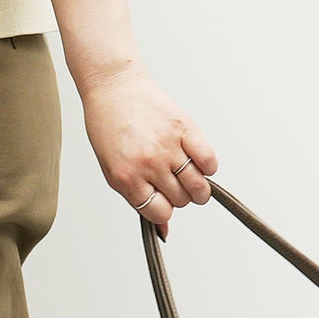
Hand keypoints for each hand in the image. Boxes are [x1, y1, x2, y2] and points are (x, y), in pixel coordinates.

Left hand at [78, 59, 217, 240]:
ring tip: (192, 180)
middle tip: (174, 184)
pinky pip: (208, 160)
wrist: (113, 87)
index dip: (164, 210)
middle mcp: (148, 164)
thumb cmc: (109, 128)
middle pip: (181, 200)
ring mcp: (167, 145)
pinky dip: (208, 167)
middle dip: (180, 196)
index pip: (160, 212)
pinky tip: (199, 162)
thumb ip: (139, 199)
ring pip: (198, 185)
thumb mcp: (114, 170)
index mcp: (127, 178)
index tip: (164, 201)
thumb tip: (164, 230)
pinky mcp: (183, 127)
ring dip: (199, 188)